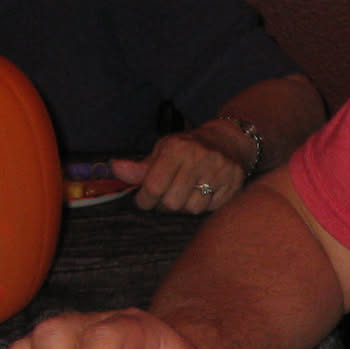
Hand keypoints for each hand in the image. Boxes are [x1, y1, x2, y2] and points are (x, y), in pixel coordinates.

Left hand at [111, 124, 250, 213]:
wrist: (228, 140)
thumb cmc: (188, 148)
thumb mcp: (162, 151)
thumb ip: (140, 167)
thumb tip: (115, 169)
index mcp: (176, 148)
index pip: (154, 186)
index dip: (144, 200)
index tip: (144, 201)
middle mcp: (199, 157)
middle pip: (172, 202)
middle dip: (164, 205)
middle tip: (166, 197)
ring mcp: (219, 170)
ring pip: (193, 208)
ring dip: (185, 206)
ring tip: (186, 194)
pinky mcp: (234, 182)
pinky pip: (212, 208)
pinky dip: (204, 205)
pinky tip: (203, 193)